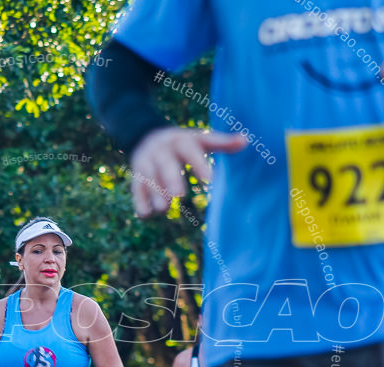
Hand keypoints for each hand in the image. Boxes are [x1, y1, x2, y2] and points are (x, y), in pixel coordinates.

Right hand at [129, 127, 246, 216]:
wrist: (146, 135)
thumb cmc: (183, 143)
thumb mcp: (200, 140)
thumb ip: (221, 142)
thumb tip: (246, 140)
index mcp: (180, 140)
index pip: (190, 151)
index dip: (199, 164)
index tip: (210, 179)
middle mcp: (161, 150)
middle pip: (165, 164)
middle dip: (171, 179)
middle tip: (179, 195)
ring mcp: (146, 162)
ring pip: (149, 177)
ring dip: (154, 193)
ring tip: (163, 209)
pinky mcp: (136, 174)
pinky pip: (136, 187)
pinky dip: (139, 201)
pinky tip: (144, 215)